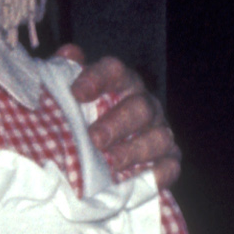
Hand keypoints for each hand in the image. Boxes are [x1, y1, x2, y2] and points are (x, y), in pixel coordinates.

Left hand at [57, 49, 181, 191]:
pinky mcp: (167, 161)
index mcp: (120, 85)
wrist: (97, 164)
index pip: (114, 70)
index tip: (77, 93)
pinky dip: (158, 173)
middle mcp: (143, 105)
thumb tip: (67, 55)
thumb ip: (63, 76)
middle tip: (95, 138)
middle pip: (139, 106)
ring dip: (135, 150)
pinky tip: (141, 178)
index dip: (97, 78)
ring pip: (159, 136)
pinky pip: (170, 165)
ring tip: (112, 163)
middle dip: (117, 122)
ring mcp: (158, 132)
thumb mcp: (67, 102)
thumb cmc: (82, 126)